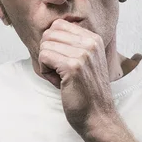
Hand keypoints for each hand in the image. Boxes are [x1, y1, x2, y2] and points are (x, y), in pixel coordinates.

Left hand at [38, 19, 117, 136]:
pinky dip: (45, 71)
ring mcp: (83, 54)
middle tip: (58, 70)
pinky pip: (44, 57)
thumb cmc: (87, 92)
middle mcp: (90, 43)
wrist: (98, 116)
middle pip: (50, 33)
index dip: (53, 43)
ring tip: (60, 76)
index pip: (59, 24)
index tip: (62, 61)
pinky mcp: (73, 66)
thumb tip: (47, 32)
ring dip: (46, 63)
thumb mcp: (86, 61)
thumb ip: (72, 45)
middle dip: (47, 52)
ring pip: (45, 45)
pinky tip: (58, 81)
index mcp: (94, 39)